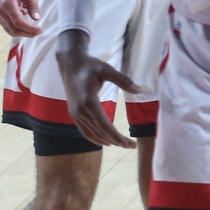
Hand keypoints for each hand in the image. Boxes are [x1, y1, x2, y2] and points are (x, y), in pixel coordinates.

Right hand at [0, 0, 41, 37]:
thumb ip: (33, 4)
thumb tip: (36, 18)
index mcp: (8, 4)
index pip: (19, 22)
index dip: (30, 29)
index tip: (41, 30)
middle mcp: (1, 12)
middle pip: (14, 29)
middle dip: (28, 33)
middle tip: (39, 31)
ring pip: (10, 31)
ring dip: (23, 33)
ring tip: (34, 30)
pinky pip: (8, 27)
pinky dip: (17, 29)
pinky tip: (26, 25)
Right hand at [57, 30, 138, 148]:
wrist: (70, 63)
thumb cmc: (90, 65)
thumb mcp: (107, 69)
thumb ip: (123, 80)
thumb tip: (140, 90)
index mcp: (88, 101)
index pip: (104, 126)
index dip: (117, 137)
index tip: (130, 144)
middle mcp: (80, 110)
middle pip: (99, 132)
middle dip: (116, 142)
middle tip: (132, 146)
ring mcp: (75, 113)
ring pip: (91, 134)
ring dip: (107, 141)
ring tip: (122, 145)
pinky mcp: (73, 113)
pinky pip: (84, 131)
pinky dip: (95, 138)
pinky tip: (106, 141)